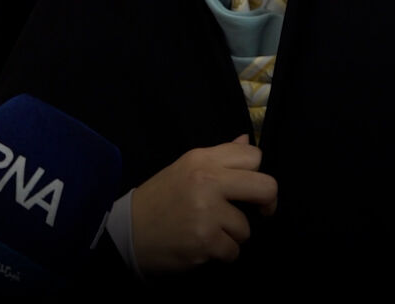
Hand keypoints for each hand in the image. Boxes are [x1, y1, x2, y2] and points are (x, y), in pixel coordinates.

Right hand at [131, 134, 277, 273]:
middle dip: (267, 203)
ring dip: (232, 235)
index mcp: (202, 159)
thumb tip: (246, 140)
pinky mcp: (205, 240)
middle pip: (266, 187)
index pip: (253, 156)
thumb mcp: (186, 168)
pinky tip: (203, 246)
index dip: (256, 173)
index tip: (250, 188)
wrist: (128, 231)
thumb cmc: (160, 199)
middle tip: (258, 212)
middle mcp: (207, 181)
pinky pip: (234, 251)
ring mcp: (206, 212)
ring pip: (247, 228)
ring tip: (209, 231)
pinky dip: (221, 254)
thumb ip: (219, 156)